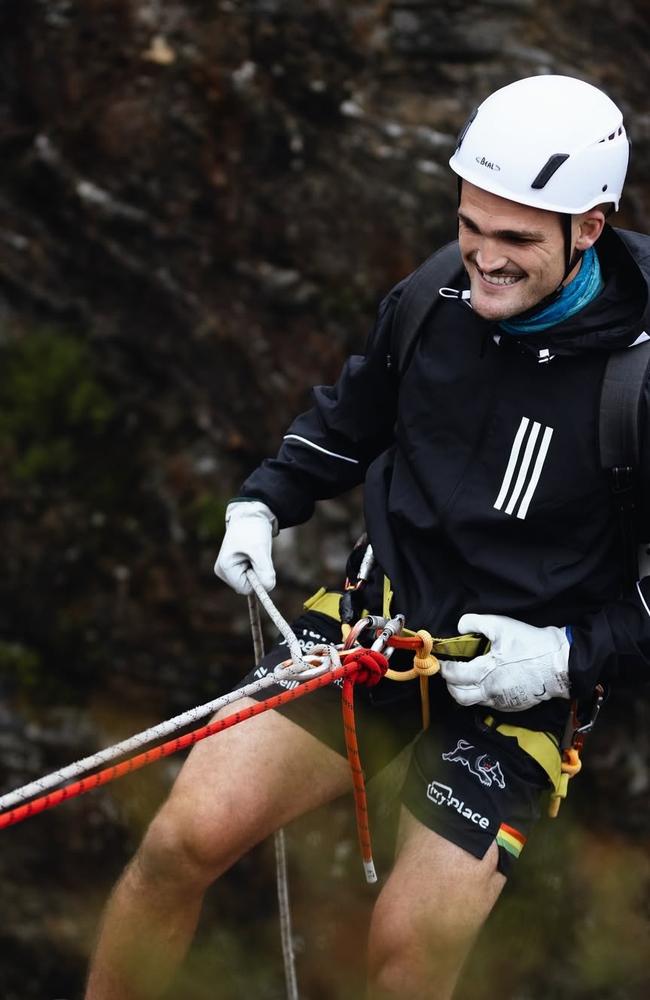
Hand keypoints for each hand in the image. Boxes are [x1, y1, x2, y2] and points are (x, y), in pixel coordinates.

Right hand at [214, 500, 277, 594]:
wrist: (250, 515)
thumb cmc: (253, 530)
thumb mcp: (261, 550)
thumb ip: (264, 571)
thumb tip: (267, 588)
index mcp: (225, 568)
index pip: (246, 588)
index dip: (258, 579)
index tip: (260, 561)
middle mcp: (222, 571)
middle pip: (247, 586)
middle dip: (256, 573)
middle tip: (256, 554)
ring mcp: (227, 570)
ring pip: (249, 581)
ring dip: (256, 569)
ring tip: (253, 551)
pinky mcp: (233, 567)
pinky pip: (247, 578)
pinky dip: (254, 573)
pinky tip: (253, 572)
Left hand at [440, 613, 570, 710]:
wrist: (559, 663)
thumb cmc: (530, 643)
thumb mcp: (501, 625)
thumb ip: (475, 623)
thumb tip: (459, 627)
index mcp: (486, 672)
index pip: (455, 675)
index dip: (445, 668)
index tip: (442, 661)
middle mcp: (491, 691)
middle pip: (459, 696)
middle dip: (450, 684)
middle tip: (449, 672)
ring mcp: (502, 701)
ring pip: (473, 702)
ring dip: (463, 691)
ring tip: (464, 678)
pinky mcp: (512, 705)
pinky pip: (489, 703)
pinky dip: (480, 694)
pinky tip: (484, 682)